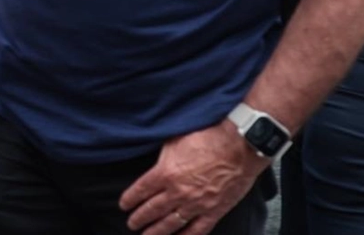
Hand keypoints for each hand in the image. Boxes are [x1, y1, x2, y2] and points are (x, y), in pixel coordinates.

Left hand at [119, 119, 267, 234]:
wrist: (239, 146)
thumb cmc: (207, 138)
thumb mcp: (174, 141)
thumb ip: (162, 157)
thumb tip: (153, 163)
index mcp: (165, 173)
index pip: (140, 191)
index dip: (130, 200)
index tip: (124, 205)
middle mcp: (178, 192)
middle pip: (152, 210)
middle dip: (139, 218)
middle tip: (131, 224)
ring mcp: (196, 204)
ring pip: (171, 223)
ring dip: (156, 231)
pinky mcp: (215, 211)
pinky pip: (198, 229)